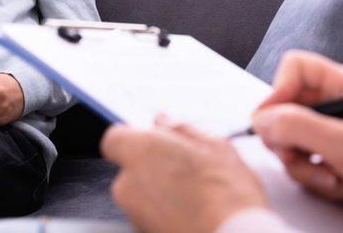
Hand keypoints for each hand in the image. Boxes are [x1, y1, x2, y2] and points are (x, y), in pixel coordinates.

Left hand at [100, 118, 267, 232]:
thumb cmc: (227, 197)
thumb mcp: (216, 147)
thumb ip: (182, 129)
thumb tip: (164, 120)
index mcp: (142, 151)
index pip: (115, 138)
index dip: (136, 138)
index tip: (157, 142)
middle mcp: (128, 182)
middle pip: (130, 167)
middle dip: (153, 167)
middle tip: (186, 169)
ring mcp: (133, 212)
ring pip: (140, 194)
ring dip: (159, 191)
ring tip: (195, 195)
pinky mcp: (141, 231)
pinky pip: (148, 214)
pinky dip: (163, 212)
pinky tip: (191, 212)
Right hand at [252, 50, 342, 231]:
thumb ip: (299, 127)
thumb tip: (262, 120)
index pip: (295, 68)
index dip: (277, 91)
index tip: (269, 121)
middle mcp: (337, 104)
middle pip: (285, 108)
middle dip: (289, 140)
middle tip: (299, 156)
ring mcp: (334, 133)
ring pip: (289, 140)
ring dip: (305, 166)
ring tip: (333, 178)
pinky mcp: (332, 158)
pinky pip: (302, 163)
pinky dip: (316, 179)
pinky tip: (342, 186)